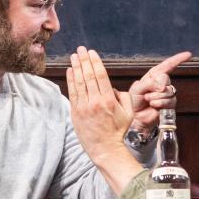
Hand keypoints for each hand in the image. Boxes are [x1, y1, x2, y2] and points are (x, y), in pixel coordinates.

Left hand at [66, 46, 134, 162]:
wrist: (105, 148)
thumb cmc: (118, 131)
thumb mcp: (128, 113)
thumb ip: (123, 96)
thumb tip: (111, 87)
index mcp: (109, 100)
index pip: (100, 75)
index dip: (95, 62)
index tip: (92, 52)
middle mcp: (95, 102)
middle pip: (88, 76)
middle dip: (84, 60)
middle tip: (80, 49)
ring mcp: (84, 107)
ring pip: (79, 83)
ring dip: (76, 67)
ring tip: (73, 56)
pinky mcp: (76, 113)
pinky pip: (72, 93)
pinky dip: (70, 81)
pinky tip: (70, 71)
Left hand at [126, 51, 192, 133]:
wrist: (136, 116)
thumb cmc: (135, 101)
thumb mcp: (137, 88)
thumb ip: (149, 83)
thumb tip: (162, 86)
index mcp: (154, 76)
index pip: (167, 65)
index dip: (178, 59)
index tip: (188, 55)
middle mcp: (162, 83)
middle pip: (166, 79)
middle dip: (156, 87)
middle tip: (147, 94)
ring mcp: (167, 93)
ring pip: (167, 92)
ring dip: (155, 97)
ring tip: (149, 100)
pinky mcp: (170, 103)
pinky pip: (169, 101)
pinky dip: (159, 103)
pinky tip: (153, 105)